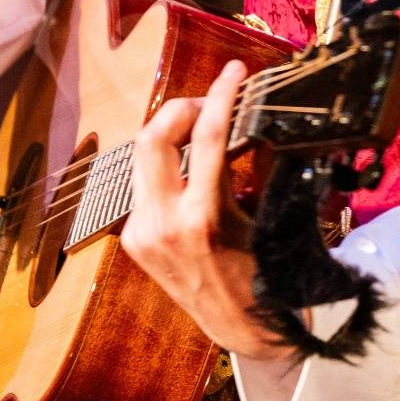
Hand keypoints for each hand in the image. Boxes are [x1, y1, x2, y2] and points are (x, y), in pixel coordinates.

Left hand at [121, 60, 286, 356]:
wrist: (241, 329)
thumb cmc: (266, 276)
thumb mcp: (266, 220)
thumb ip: (249, 172)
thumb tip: (248, 125)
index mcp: (203, 219)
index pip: (209, 138)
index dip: (222, 95)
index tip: (235, 71)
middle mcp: (164, 224)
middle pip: (153, 137)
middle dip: (180, 108)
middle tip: (209, 101)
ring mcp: (143, 233)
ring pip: (143, 157)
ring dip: (171, 135)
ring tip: (202, 131)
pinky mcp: (134, 240)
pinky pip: (145, 186)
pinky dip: (167, 167)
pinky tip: (190, 170)